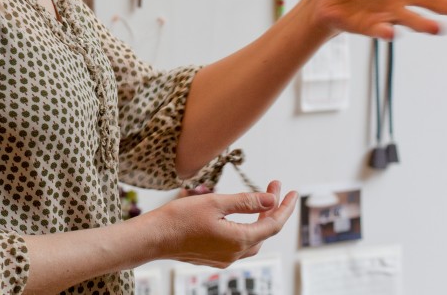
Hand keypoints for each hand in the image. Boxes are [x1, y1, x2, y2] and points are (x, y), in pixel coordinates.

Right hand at [151, 181, 296, 267]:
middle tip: (272, 187)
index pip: (272, 224)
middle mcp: (234, 254)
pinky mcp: (213, 258)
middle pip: (264, 232)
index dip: (285, 207)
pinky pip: (238, 245)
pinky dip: (245, 229)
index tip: (292, 192)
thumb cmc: (180, 218)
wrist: (154, 238)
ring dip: (259, 220)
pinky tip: (239, 217)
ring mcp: (223, 259)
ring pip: (252, 240)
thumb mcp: (216, 202)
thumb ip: (246, 201)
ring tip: (260, 201)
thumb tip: (271, 200)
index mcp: (239, 240)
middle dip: (272, 209)